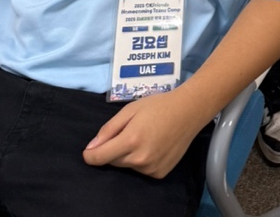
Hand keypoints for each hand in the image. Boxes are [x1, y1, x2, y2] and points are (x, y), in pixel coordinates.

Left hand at [84, 89, 205, 178]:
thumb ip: (109, 129)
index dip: (90, 155)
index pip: (99, 158)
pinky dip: (141, 160)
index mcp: (131, 140)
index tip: (90, 150)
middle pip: (113, 161)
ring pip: (127, 166)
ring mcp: (150, 168)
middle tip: (129, 131)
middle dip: (113, 149)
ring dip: (128, 155)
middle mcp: (140, 158)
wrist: (189, 111)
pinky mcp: (159, 173)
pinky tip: (153, 146)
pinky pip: (141, 170)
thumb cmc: (159, 105)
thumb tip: (91, 148)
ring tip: (144, 137)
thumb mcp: (130, 109)